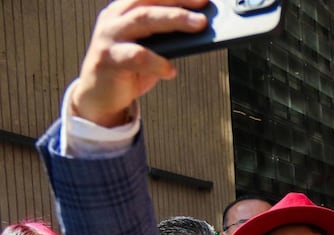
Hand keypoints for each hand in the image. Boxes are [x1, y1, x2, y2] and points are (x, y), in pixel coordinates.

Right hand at [71, 0, 208, 126]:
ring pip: (142, 20)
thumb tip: (198, 29)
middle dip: (179, 6)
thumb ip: (165, 38)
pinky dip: (158, 62)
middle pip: (148, 3)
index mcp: (122, 11)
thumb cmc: (128, 70)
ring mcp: (108, 37)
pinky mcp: (107, 59)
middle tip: (204, 15)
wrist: (99, 96)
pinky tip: (171, 71)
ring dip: (174, 21)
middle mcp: (113, 19)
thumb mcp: (149, 50)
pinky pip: (137, 56)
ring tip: (198, 27)